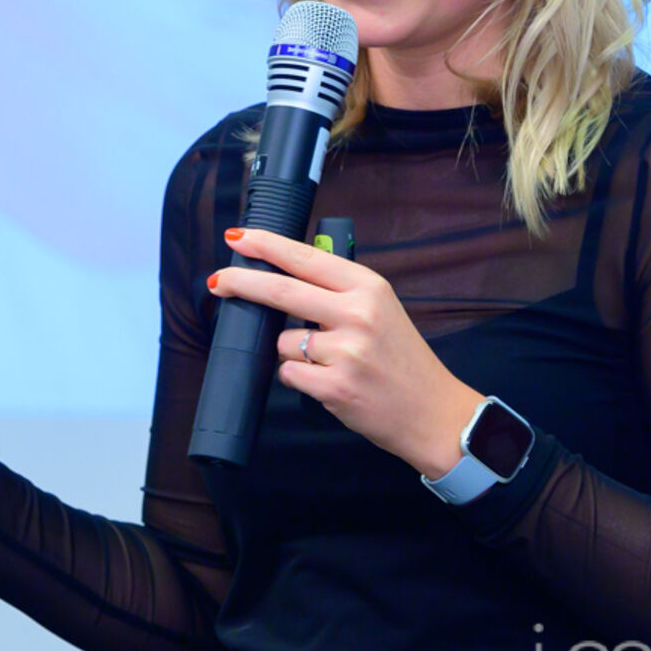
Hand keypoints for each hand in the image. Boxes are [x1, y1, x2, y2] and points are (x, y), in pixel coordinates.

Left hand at [207, 227, 485, 479]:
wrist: (433, 412)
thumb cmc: (403, 360)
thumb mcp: (381, 309)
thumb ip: (338, 291)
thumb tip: (285, 274)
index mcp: (368, 287)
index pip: (306, 258)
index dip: (267, 246)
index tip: (239, 238)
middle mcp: (357, 313)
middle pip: (282, 290)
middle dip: (242, 283)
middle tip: (217, 281)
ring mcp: (346, 351)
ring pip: (283, 340)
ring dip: (289, 351)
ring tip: (326, 362)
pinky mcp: (335, 386)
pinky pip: (288, 373)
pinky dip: (298, 378)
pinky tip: (326, 381)